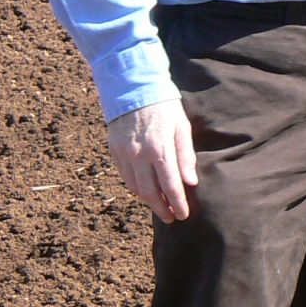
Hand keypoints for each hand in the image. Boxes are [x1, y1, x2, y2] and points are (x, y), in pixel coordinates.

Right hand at [107, 98, 198, 222]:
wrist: (133, 89)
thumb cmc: (165, 107)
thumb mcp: (182, 127)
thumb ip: (186, 156)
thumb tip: (190, 183)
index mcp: (160, 148)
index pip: (170, 185)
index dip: (177, 203)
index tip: (184, 215)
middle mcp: (139, 155)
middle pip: (150, 192)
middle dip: (162, 208)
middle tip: (173, 217)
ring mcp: (124, 155)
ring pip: (136, 188)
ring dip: (149, 201)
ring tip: (161, 207)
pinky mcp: (115, 152)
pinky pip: (126, 177)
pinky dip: (137, 188)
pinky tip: (147, 191)